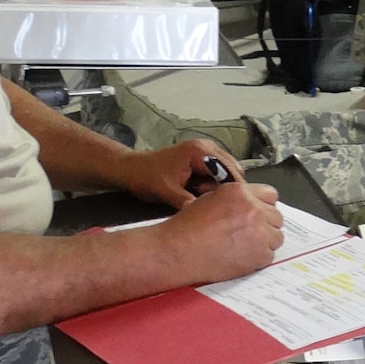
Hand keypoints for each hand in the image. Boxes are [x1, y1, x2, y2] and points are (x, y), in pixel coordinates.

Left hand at [123, 139, 243, 208]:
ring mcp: (206, 149)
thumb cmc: (146, 177)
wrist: (131, 169)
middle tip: (206, 200)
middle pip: (232, 170)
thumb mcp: (167, 192)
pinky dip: (213, 183)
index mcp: (199, 151)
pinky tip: (200, 192)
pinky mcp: (203, 156)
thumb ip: (189, 202)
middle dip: (224, 188)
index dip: (230, 190)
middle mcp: (207, 146)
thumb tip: (208, 217)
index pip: (229, 170)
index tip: (226, 207)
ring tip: (200, 195)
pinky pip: (218, 171)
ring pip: (227, 172)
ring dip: (218, 186)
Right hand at [160, 183, 282, 281]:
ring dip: (265, 242)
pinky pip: (269, 255)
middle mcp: (253, 209)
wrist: (177, 251)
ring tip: (243, 247)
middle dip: (266, 225)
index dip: (263, 206)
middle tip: (249, 234)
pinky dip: (258, 259)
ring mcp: (259, 232)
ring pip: (276, 237)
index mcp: (240, 192)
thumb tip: (251, 204)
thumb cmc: (187, 228)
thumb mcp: (210, 199)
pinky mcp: (259, 254)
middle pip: (276, 217)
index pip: (270, 195)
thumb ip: (236, 199)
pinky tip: (241, 258)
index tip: (258, 215)